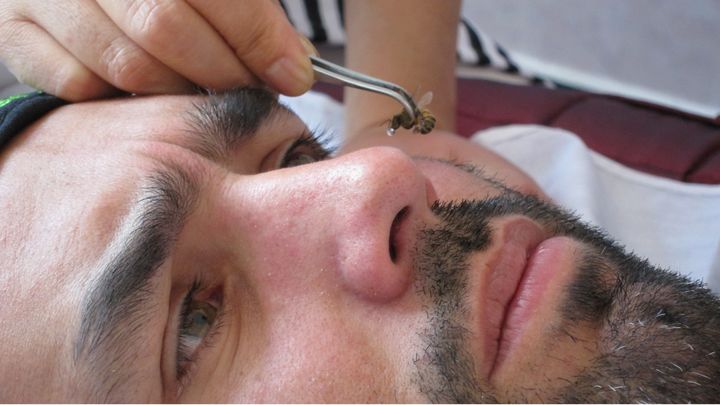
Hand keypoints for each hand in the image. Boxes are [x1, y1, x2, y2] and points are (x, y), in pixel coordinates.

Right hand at [0, 0, 315, 100]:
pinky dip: (122, 99)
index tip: (294, 74)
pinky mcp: (15, 34)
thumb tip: (294, 61)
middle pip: (165, 27)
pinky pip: (79, 86)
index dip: (258, 36)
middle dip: (222, 71)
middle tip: (250, 88)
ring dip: (179, 91)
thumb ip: (246, 10)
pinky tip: (146, 89)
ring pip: (125, 65)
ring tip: (202, 89)